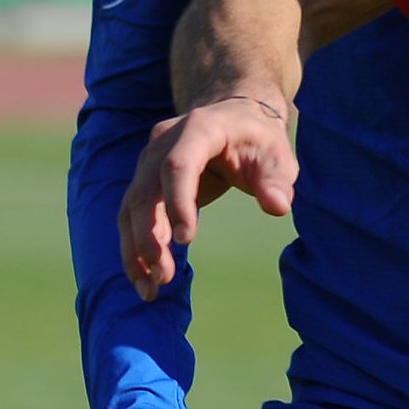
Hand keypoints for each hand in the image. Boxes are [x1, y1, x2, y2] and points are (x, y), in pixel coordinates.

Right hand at [117, 95, 295, 298]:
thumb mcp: (277, 156)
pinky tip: (144, 280)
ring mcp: (148, 162)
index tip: (186, 240)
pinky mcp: (144, 182)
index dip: (178, 201)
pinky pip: (132, 218)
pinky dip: (136, 249)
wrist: (234, 119)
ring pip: (131, 209)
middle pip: (145, 191)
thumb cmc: (258, 141)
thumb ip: (276, 180)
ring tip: (149, 290)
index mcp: (198, 130)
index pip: (178, 165)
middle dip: (150, 237)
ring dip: (136, 250)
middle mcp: (163, 144)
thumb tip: (278, 207)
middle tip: (163, 277)